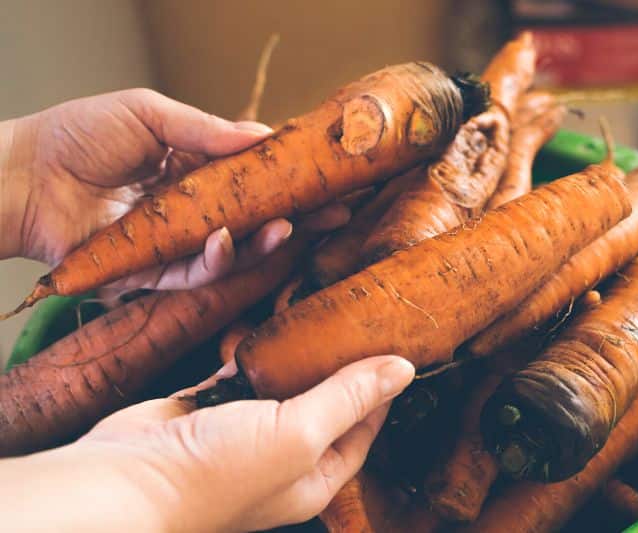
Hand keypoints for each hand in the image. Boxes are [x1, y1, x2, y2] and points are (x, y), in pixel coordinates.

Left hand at [0, 88, 347, 290]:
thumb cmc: (77, 135)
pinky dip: (215, 260)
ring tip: (289, 227)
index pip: (254, 180)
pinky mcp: (153, 273)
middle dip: (296, 219)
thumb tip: (263, 134)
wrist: (21, 174)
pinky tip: (226, 239)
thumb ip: (205, 130)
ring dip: (264, 244)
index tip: (327, 179)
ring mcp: (176, 243)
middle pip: (255, 220)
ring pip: (233, 252)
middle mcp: (193, 210)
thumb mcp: (149, 114)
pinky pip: (194, 273)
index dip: (290, 181)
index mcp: (195, 170)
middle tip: (334, 214)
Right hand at [0, 356, 413, 531]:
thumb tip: (404, 370)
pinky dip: (258, 352)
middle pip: (326, 407)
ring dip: (299, 355)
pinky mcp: (210, 407)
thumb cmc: (218, 471)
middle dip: (342, 368)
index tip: (394, 349)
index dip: (380, 393)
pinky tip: (270, 325)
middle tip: (360, 322)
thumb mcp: (300, 432)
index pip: (363, 431)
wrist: (126, 478)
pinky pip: (244, 373)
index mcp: (313, 478)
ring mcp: (244, 433)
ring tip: (322, 314)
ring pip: (285, 387)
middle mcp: (282, 458)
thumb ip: (349, 398)